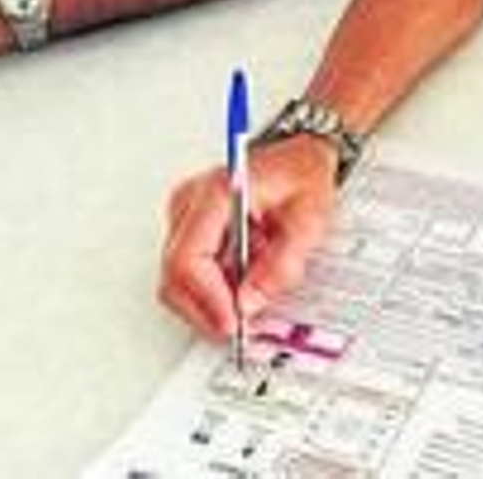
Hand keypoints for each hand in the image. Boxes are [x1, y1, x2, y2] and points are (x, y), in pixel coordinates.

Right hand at [158, 135, 340, 340]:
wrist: (301, 153)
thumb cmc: (303, 174)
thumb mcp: (308, 220)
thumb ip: (280, 264)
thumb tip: (250, 302)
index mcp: (217, 193)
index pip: (188, 258)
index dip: (208, 299)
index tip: (233, 322)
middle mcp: (191, 203)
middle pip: (174, 276)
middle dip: (207, 310)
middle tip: (242, 328)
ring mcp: (186, 215)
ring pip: (177, 280)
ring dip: (211, 301)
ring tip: (251, 297)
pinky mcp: (190, 228)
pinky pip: (190, 271)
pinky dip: (213, 289)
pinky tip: (242, 284)